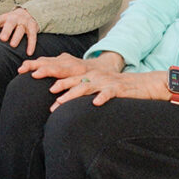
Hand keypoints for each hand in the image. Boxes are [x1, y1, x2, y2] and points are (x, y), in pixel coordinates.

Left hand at [0, 7, 39, 54]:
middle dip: (6, 31)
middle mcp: (14, 18)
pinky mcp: (33, 26)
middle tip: (3, 39)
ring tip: (13, 45)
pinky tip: (29, 52)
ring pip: (20, 29)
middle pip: (10, 23)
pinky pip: (32, 36)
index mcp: (4, 17)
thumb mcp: (2, 22)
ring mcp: (24, 22)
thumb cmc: (11, 21)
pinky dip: (31, 44)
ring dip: (17, 37)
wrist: (28, 13)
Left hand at [49, 70, 168, 111]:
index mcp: (89, 74)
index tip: (36, 79)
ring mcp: (105, 82)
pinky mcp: (117, 89)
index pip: (67, 74)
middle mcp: (94, 76)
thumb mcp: (98, 84)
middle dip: (58, 85)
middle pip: (73, 80)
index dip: (52, 76)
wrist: (142, 83)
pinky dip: (102, 98)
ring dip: (72, 94)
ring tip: (60, 102)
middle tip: (45, 92)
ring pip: (86, 87)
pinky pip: (108, 94)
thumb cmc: (116, 87)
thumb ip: (82, 87)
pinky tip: (95, 103)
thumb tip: (62, 98)